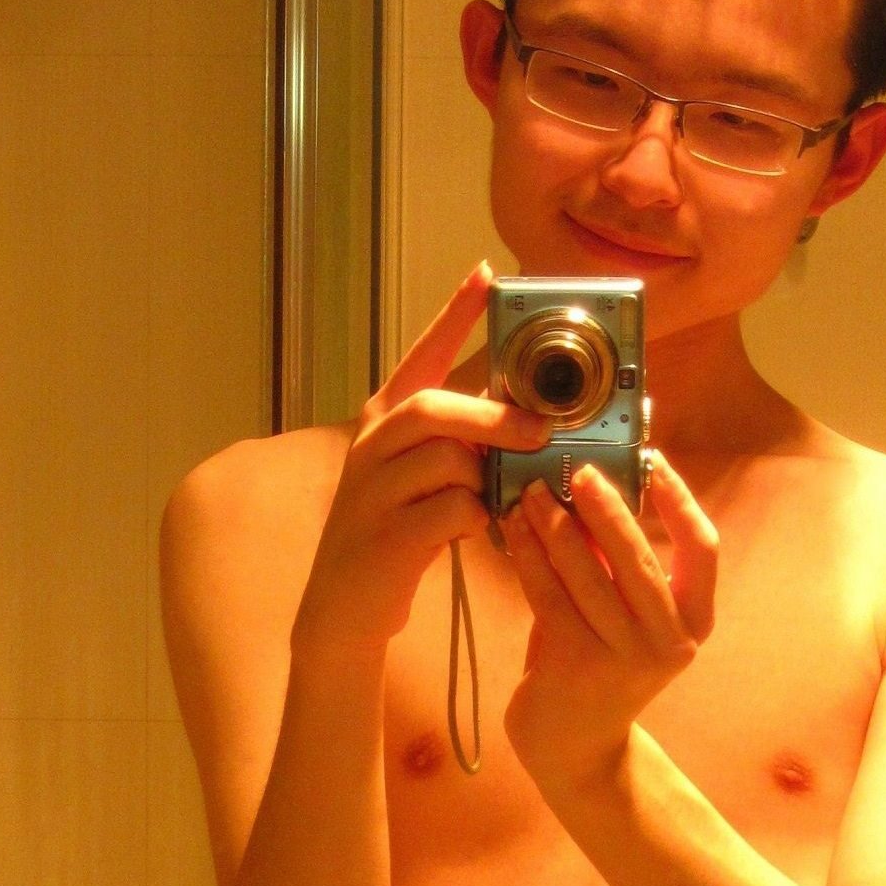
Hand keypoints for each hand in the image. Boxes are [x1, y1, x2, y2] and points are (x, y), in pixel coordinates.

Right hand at [293, 262, 552, 654]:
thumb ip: (458, 444)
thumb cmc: (396, 536)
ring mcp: (375, 491)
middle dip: (493, 417)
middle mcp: (372, 447)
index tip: (487, 276)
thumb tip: (524, 421)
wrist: (345, 609)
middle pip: (434, 408)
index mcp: (382, 423)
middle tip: (540, 429)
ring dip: (487, 479)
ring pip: (449, 461)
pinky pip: (454, 511)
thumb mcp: (419, 477)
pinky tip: (478, 532)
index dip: (453, 315)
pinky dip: (479, 519)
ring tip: (499, 497)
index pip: (420, 355)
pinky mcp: (389, 536)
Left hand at [499, 450, 717, 789]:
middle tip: (577, 469)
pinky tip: (513, 529)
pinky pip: (549, 594)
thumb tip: (593, 488)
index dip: (681, 500)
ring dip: (556, 525)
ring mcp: (625, 658)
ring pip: (588, 572)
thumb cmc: (597, 666)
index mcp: (694, 623)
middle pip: (639, 556)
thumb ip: (618, 566)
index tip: (653, 459)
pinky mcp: (577, 666)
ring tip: (532, 493)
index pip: (702, 548)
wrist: (574, 748)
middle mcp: (669, 642)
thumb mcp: (623, 616)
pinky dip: (529, 555)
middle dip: (606, 506)